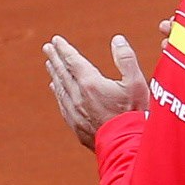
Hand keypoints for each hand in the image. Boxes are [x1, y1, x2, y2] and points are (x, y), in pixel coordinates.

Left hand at [46, 28, 151, 148]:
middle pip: (62, 73)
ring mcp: (75, 112)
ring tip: (50, 65)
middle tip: (47, 48)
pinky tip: (56, 89)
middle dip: (55, 58)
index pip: (73, 61)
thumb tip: (117, 39)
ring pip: (60, 89)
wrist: (127, 145)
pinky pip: (62, 104)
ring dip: (55, 74)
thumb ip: (126, 59)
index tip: (56, 40)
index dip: (64, 49)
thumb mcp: (136, 82)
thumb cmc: (135, 113)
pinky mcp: (76, 126)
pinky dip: (58, 93)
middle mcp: (78, 97)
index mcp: (91, 83)